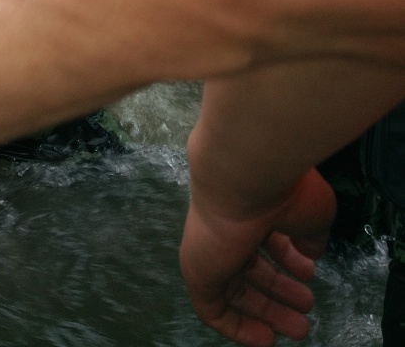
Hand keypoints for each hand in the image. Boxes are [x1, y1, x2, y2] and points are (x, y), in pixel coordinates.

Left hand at [179, 169, 333, 346]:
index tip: (310, 275)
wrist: (242, 177)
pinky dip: (236, 326)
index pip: (266, 236)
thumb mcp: (312, 213)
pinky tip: (265, 339)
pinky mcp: (197, 271)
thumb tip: (310, 253)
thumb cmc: (281, 188)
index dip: (289, 258)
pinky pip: (212, 307)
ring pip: (236, 288)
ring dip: (268, 311)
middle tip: (306, 308)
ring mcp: (209, 248)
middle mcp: (227, 226)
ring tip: (300, 328)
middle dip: (280, 290)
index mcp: (250, 205)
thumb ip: (310, 236)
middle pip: (251, 265)